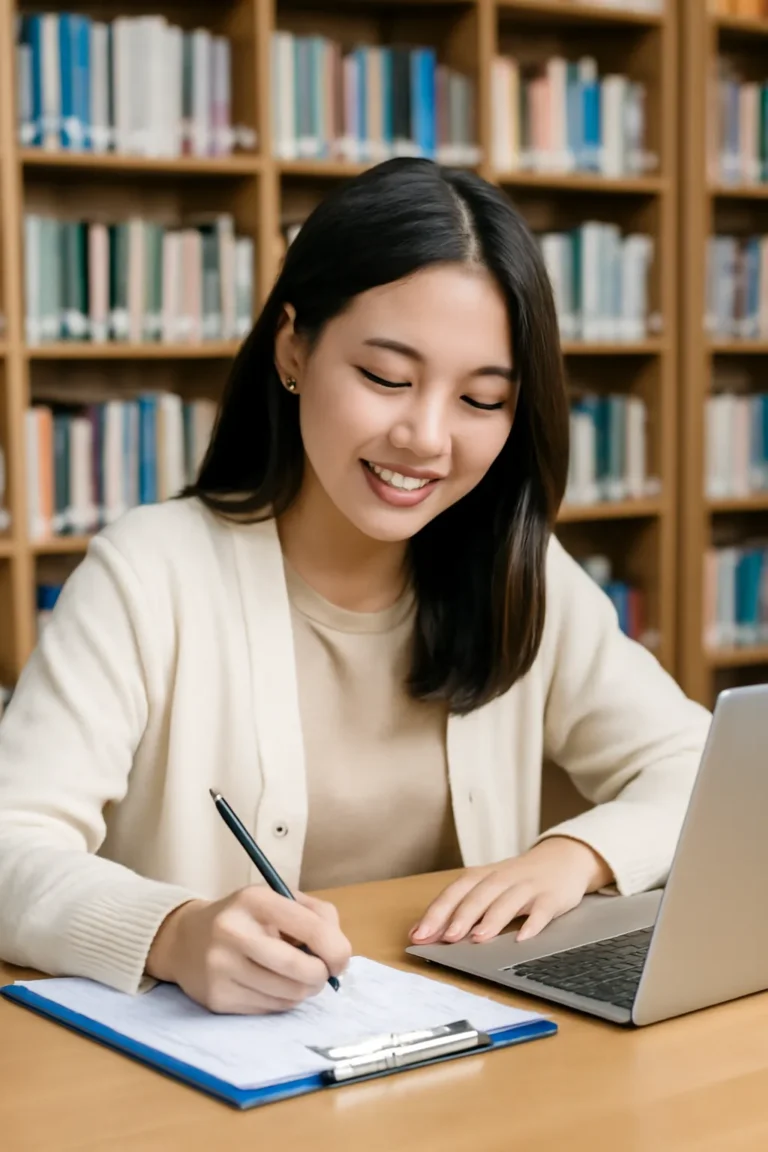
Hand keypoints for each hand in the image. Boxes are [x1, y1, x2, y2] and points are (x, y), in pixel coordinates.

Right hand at [146, 887, 351, 1014]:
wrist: (185, 939)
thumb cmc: (245, 919)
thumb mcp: (278, 900)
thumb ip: (317, 916)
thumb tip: (339, 955)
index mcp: (255, 900)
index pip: (311, 928)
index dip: (336, 949)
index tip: (340, 960)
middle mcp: (233, 932)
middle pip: (301, 969)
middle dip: (321, 976)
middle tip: (321, 973)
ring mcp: (222, 967)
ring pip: (289, 994)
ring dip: (303, 990)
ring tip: (296, 977)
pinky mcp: (217, 998)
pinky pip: (270, 1009)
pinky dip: (282, 1001)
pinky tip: (272, 985)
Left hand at [409, 837, 612, 945]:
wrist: (563, 858)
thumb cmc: (517, 880)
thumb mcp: (489, 887)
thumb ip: (460, 907)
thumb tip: (423, 933)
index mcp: (484, 876)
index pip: (456, 891)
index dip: (437, 912)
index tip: (420, 935)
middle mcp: (503, 878)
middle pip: (479, 894)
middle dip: (461, 916)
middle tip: (447, 938)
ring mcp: (528, 886)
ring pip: (508, 901)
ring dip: (492, 919)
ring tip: (478, 938)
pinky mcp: (552, 896)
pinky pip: (542, 910)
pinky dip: (533, 923)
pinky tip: (523, 938)